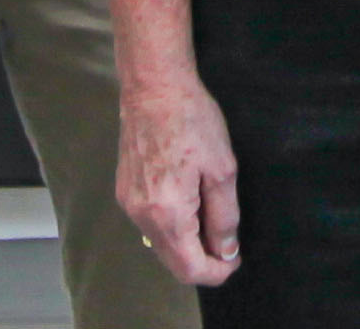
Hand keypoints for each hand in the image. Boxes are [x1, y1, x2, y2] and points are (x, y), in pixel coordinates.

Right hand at [114, 62, 241, 291]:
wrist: (153, 87)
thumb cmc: (192, 120)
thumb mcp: (222, 168)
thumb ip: (225, 217)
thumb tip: (225, 250)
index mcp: (167, 214)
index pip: (190, 268)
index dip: (216, 272)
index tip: (234, 260)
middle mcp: (141, 216)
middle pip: (172, 262)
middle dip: (202, 261)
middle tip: (227, 244)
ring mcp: (129, 205)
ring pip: (160, 244)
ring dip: (187, 244)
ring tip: (210, 218)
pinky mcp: (124, 192)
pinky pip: (150, 224)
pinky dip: (172, 227)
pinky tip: (188, 203)